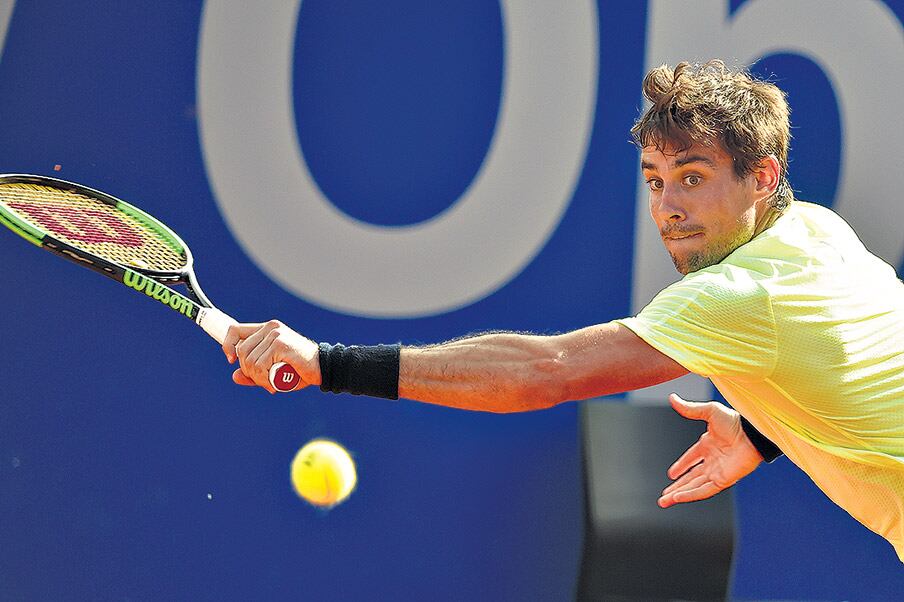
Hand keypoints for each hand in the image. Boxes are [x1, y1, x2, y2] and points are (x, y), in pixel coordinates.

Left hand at [222, 320, 320, 392]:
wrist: (322, 368)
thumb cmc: (298, 369)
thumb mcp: (272, 371)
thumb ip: (253, 373)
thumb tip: (234, 375)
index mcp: (266, 329)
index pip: (235, 330)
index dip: (228, 345)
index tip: (231, 360)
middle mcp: (270, 328)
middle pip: (241, 351)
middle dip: (248, 371)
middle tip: (264, 380)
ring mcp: (275, 334)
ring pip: (250, 361)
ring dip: (258, 378)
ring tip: (272, 383)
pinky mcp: (280, 344)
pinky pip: (260, 365)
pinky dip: (265, 379)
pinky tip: (276, 382)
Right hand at [658, 393, 762, 507]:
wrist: (752, 434)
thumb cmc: (735, 420)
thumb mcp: (708, 411)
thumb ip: (689, 409)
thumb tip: (672, 398)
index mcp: (708, 445)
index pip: (691, 459)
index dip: (681, 466)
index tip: (671, 474)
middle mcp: (712, 460)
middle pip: (690, 477)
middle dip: (676, 487)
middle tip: (663, 496)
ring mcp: (717, 471)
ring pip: (694, 486)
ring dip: (679, 494)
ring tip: (664, 501)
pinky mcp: (723, 480)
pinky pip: (704, 490)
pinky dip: (691, 495)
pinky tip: (679, 498)